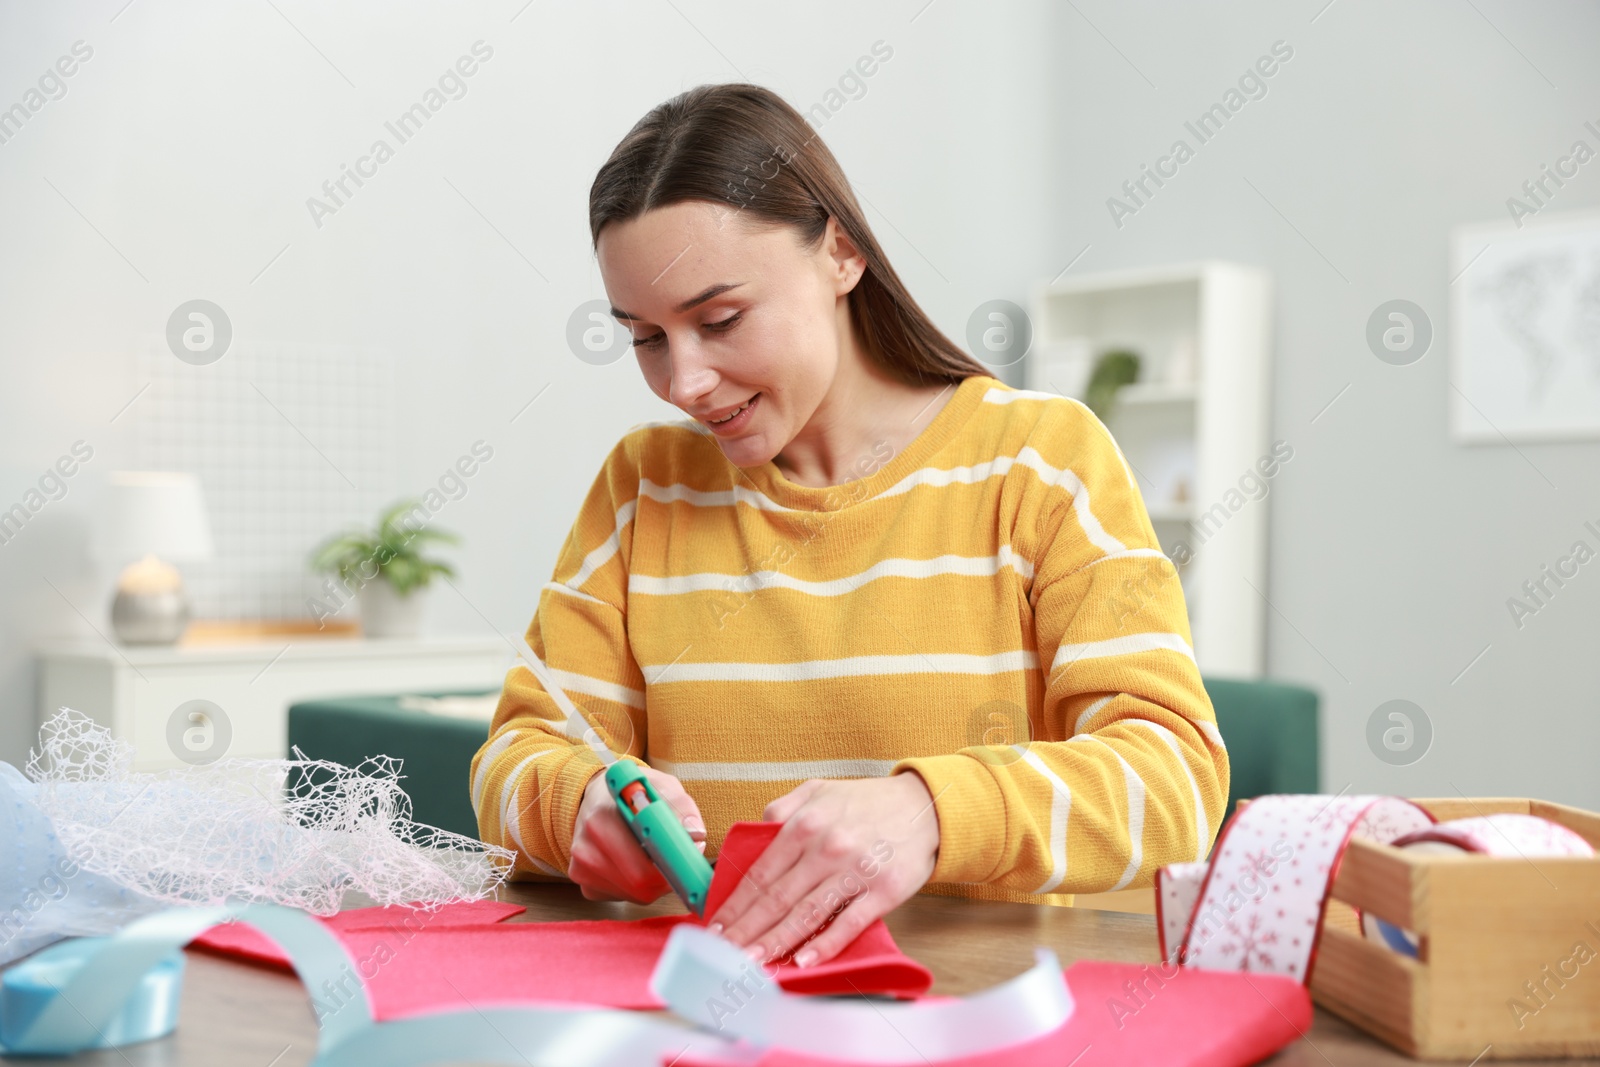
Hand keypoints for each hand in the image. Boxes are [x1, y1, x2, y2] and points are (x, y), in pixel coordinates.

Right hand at [569, 763, 705, 903]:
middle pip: (639, 884)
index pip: (640, 860)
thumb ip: (679, 806)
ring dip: (656, 881)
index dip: (671, 862)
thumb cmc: (633, 793)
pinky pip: (626, 898)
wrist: (599, 799)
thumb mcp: (660, 786)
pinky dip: (640, 886)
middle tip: (682, 858)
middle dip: (668, 875)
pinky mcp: (587, 887)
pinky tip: (639, 864)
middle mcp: (585, 847)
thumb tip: (695, 834)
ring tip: (658, 855)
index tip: (691, 852)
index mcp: (601, 818)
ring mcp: (582, 870)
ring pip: (636, 894)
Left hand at [709, 773, 939, 968]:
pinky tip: (804, 961)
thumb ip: (782, 809)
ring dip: (776, 942)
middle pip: (777, 898)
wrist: (926, 805)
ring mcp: (855, 871)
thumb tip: (753, 835)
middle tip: (724, 954)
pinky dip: (825, 944)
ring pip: (806, 913)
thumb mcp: (819, 789)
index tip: (717, 926)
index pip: (760, 873)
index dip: (736, 904)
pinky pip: (849, 923)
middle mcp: (826, 848)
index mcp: (805, 824)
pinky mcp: (883, 891)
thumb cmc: (868, 801)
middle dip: (746, 930)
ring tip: (751, 963)